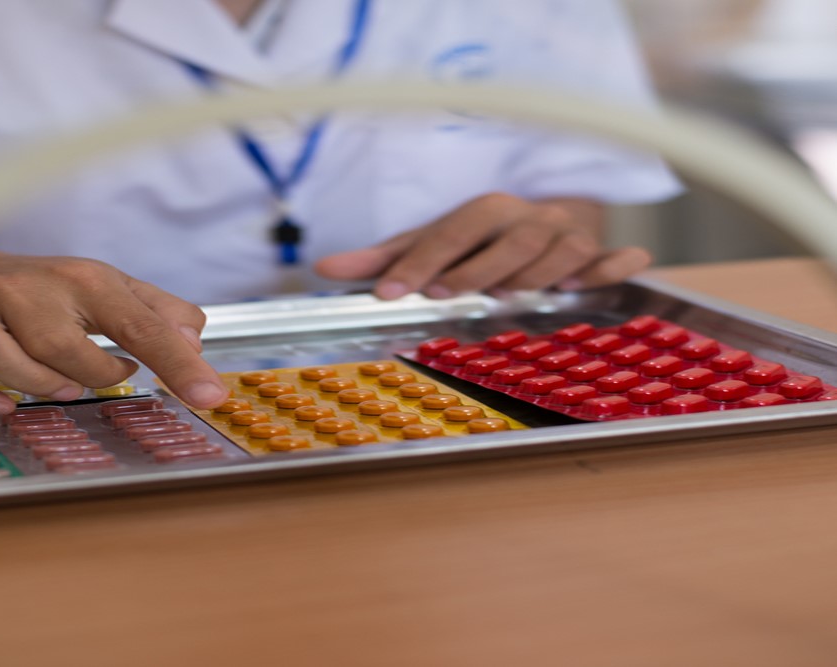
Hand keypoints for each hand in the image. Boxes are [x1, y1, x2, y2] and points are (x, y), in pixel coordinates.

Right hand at [0, 250, 228, 413]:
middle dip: (92, 378)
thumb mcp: (113, 290)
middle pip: (63, 350)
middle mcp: (22, 288)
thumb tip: (198, 342)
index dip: (177, 363)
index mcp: (82, 280)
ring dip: (37, 388)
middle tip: (106, 376)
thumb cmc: (50, 290)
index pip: (139, 325)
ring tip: (60, 387)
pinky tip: (0, 406)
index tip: (210, 396)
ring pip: (0, 360)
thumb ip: (161, 315)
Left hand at [315, 192, 651, 298]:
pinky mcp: (599, 256)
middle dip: (478, 266)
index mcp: (485, 212)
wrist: (550, 219)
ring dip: (535, 273)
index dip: (421, 260)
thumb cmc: (481, 241)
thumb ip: (385, 260)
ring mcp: (568, 237)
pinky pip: (614, 260)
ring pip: (559, 249)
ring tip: (511, 295)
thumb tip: (324, 269)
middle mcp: (528, 219)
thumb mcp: (433, 245)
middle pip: (508, 238)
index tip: (392, 292)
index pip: (450, 233)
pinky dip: (612, 267)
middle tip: (448, 294)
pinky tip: (599, 280)